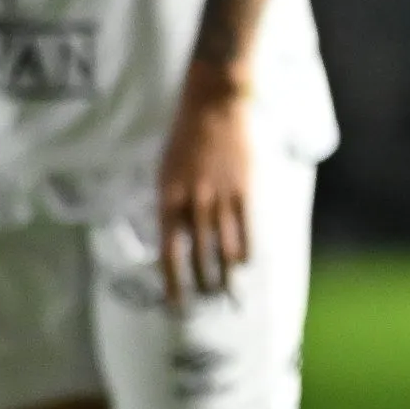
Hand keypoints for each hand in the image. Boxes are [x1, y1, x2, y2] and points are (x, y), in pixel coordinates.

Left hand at [155, 74, 254, 303]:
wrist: (214, 104)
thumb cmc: (184, 136)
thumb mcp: (164, 170)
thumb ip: (168, 204)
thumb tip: (173, 236)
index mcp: (167, 198)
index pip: (169, 253)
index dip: (173, 283)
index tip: (176, 304)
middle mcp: (193, 203)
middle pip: (199, 257)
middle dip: (202, 285)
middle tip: (207, 304)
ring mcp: (220, 198)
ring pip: (224, 248)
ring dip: (226, 275)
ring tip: (228, 295)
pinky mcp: (244, 190)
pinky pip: (246, 229)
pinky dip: (246, 250)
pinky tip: (245, 265)